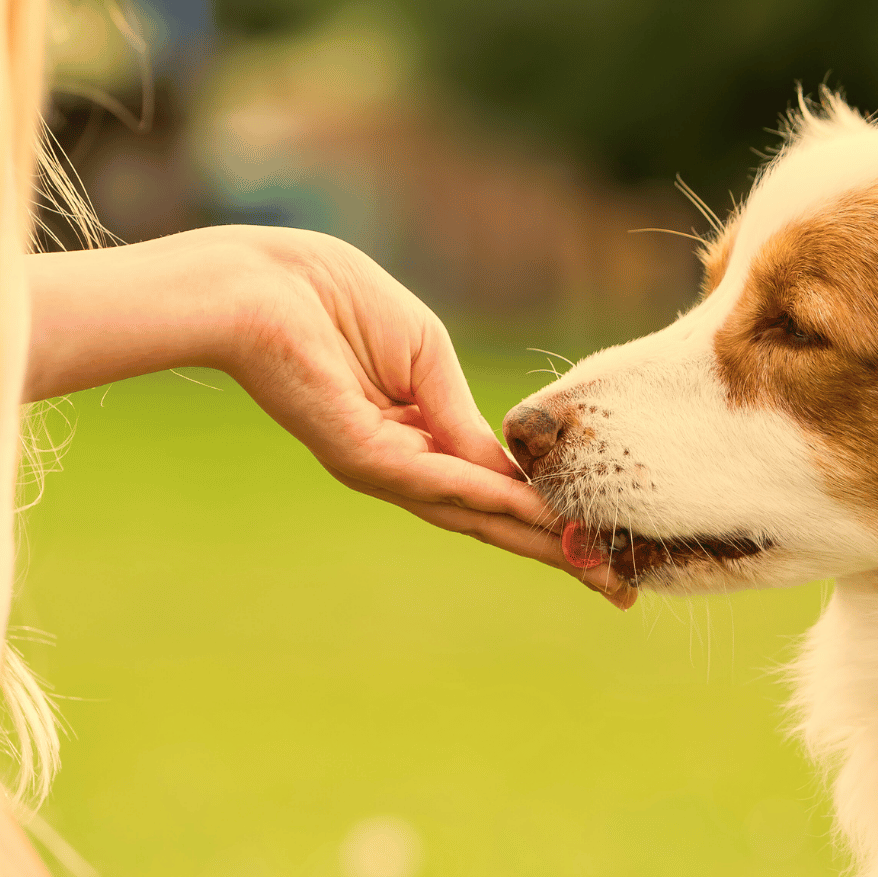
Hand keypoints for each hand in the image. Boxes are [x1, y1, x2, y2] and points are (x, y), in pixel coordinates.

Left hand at [25, 225, 633, 607]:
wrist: (259, 284)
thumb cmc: (333, 300)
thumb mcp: (426, 357)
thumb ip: (464, 415)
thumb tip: (511, 471)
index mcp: (416, 439)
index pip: (492, 490)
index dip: (549, 517)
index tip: (605, 545)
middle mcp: (400, 466)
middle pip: (490, 522)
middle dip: (556, 553)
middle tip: (618, 593)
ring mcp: (380, 466)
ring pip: (472, 515)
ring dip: (538, 541)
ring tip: (596, 566)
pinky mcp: (361, 456)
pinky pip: (438, 483)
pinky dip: (491, 499)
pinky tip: (537, 514)